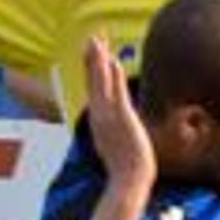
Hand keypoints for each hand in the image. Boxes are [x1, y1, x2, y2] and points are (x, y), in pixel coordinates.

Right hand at [83, 34, 154, 200]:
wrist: (128, 182)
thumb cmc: (125, 168)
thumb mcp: (116, 145)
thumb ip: (114, 132)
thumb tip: (117, 128)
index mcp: (98, 120)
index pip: (93, 89)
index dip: (92, 69)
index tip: (91, 51)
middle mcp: (100, 116)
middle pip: (93, 81)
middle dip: (92, 58)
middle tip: (91, 37)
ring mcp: (110, 118)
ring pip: (101, 84)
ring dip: (99, 61)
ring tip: (97, 40)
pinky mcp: (123, 120)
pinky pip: (118, 94)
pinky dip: (114, 78)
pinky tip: (114, 63)